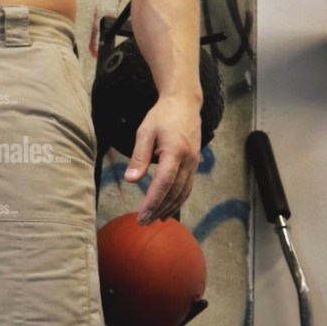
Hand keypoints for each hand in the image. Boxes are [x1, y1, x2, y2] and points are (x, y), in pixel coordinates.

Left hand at [123, 94, 201, 224]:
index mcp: (175, 151)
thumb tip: (131, 179)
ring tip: (155, 220)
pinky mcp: (195, 164)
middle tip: (143, 222)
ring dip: (169, 208)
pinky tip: (168, 208)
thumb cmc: (162, 116)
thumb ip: (139, 157)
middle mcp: (188, 160)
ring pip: (184, 192)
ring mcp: (194, 163)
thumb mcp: (145, 132)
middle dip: (159, 209)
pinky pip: (188, 187)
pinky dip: (178, 200)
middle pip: (174, 192)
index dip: (153, 201)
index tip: (142, 215)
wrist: (185, 103)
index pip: (164, 183)